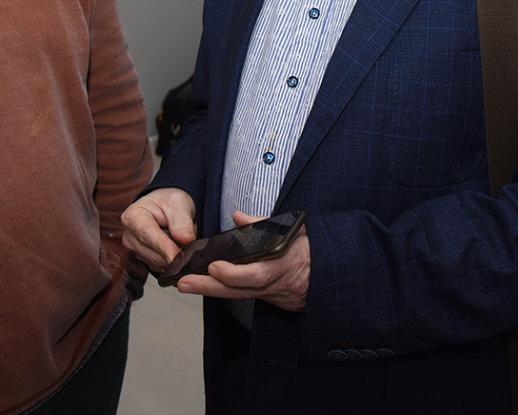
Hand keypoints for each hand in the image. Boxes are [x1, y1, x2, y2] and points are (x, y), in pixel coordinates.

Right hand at [121, 188, 196, 269]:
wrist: (168, 207)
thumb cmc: (169, 202)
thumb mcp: (179, 202)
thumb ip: (182, 221)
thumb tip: (186, 240)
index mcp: (133, 216)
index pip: (147, 234)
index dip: (163, 246)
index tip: (176, 255)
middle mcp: (130, 236)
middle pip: (152, 252)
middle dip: (173, 253)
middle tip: (193, 249)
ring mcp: (136, 250)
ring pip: (158, 262)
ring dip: (174, 256)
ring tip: (185, 241)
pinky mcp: (145, 260)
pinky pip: (161, 266)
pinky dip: (173, 261)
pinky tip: (179, 248)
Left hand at [174, 211, 310, 312]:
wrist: (333, 273)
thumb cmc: (314, 247)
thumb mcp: (293, 229)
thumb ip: (263, 224)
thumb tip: (237, 216)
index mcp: (286, 264)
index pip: (258, 273)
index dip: (235, 273)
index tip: (214, 266)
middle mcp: (279, 284)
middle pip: (242, 290)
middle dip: (210, 286)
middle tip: (184, 282)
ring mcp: (277, 296)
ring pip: (240, 295)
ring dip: (212, 289)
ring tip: (186, 283)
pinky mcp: (275, 302)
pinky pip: (247, 296)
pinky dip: (227, 291)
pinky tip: (207, 285)